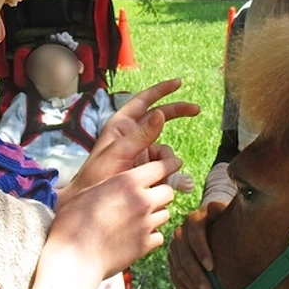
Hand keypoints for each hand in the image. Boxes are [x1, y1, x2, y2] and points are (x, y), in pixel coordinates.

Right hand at [48, 156, 179, 279]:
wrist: (74, 256)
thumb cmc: (73, 222)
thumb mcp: (89, 192)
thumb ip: (112, 184)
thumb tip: (120, 182)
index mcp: (127, 183)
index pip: (160, 167)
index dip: (168, 165)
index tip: (171, 165)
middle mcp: (141, 201)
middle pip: (169, 191)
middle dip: (162, 193)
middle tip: (150, 197)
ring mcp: (145, 224)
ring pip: (166, 214)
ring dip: (156, 214)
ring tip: (140, 218)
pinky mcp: (145, 245)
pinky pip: (159, 236)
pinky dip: (151, 236)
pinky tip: (137, 236)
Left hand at [57, 79, 198, 206]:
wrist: (91, 205)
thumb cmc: (96, 176)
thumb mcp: (119, 153)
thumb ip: (142, 134)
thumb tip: (160, 113)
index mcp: (121, 125)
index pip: (143, 100)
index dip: (161, 90)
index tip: (178, 83)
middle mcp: (132, 136)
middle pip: (160, 117)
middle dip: (178, 112)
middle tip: (197, 109)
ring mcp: (140, 152)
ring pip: (165, 148)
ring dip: (169, 160)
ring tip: (163, 175)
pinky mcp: (146, 168)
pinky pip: (165, 165)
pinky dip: (170, 173)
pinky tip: (169, 183)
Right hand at [168, 201, 226, 288]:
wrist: (213, 222)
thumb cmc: (224, 220)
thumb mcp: (225, 212)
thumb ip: (221, 210)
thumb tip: (216, 207)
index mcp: (194, 219)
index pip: (195, 234)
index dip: (202, 250)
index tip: (212, 267)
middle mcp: (181, 232)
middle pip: (185, 256)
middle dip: (197, 276)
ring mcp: (175, 246)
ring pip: (179, 268)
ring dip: (191, 285)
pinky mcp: (173, 259)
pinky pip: (174, 275)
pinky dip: (182, 288)